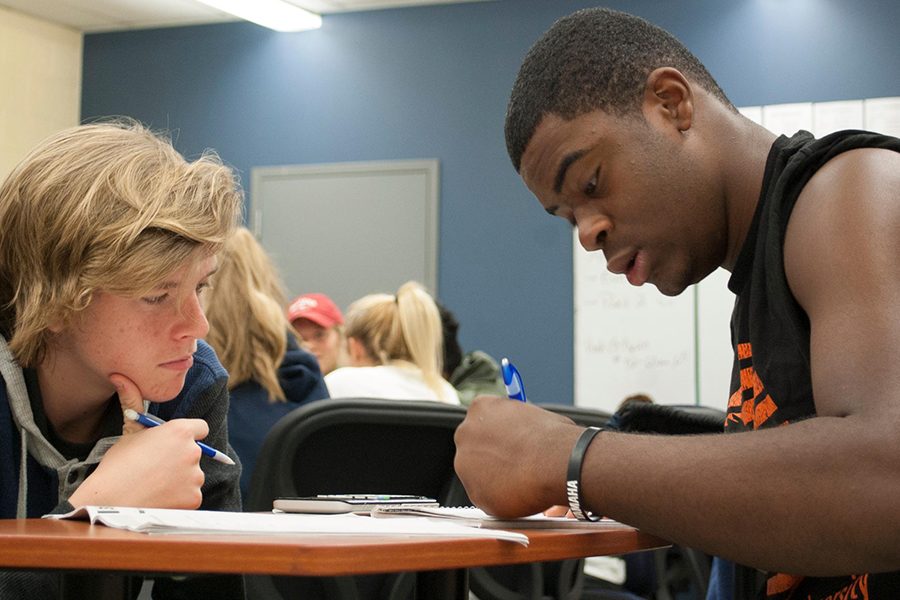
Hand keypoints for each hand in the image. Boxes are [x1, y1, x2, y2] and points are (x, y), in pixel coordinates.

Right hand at [67, 374, 207, 508]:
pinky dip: (180, 499)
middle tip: (156, 469)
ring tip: (155, 485)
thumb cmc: (118, 464)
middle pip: (195, 454)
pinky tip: (160, 498)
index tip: (174, 444)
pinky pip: (191, 496)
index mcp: (180, 431)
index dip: (188, 436)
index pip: (200, 429)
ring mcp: (195, 476)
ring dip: (180, 481)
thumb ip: (133, 403)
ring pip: (193, 477)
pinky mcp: (194, 498)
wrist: (110, 501)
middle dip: (181, 461)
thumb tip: (119, 376)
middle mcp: (192, 451)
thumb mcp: (129, 431)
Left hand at [453, 396, 582, 517]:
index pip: (480, 423)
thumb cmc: (553, 438)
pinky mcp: (474, 492)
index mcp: (480, 408)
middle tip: (513, 464)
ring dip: (494, 479)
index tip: (508, 444)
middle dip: (490, 457)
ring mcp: (465, 464)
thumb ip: (514, 424)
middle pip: (473, 448)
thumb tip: (518, 432)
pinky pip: (486, 497)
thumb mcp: (529, 415)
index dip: (497, 436)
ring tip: (521, 479)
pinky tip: (519, 492)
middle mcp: (465, 433)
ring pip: (477, 475)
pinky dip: (500, 499)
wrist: (555, 463)